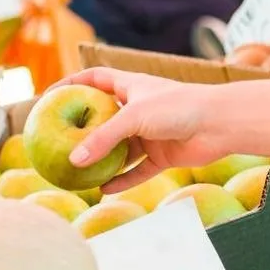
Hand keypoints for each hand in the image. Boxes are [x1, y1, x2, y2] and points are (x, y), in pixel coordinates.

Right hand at [56, 68, 232, 192]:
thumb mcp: (134, 117)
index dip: (72, 83)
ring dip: (102, 161)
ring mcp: (151, 133)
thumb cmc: (180, 108)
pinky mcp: (163, 156)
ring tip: (75, 173)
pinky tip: (103, 191)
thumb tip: (74, 161)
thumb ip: (103, 138)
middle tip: (56, 141)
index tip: (48, 96)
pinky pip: (138, 171)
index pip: (95, 78)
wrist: (221, 124)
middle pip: (104, 118)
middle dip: (82, 129)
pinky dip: (122, 180)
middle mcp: (139, 109)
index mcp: (132, 86)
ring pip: (120, 149)